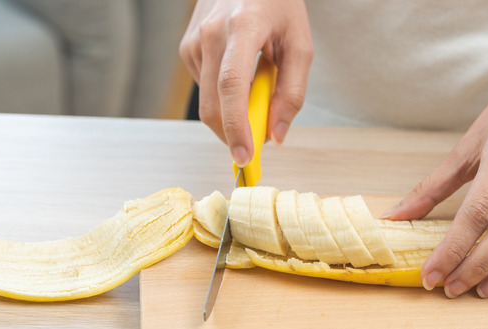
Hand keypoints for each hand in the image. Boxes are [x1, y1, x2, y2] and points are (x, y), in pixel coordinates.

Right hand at [179, 0, 312, 164]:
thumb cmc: (278, 5)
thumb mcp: (300, 44)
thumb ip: (292, 92)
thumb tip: (277, 135)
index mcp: (243, 27)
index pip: (232, 85)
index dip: (237, 126)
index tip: (245, 156)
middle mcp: (211, 33)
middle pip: (212, 104)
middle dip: (232, 135)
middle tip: (256, 146)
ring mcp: (194, 40)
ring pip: (207, 101)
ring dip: (232, 112)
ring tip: (258, 83)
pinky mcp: (186, 48)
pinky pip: (204, 89)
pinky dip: (224, 96)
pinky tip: (241, 73)